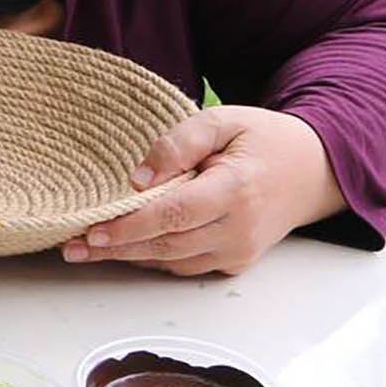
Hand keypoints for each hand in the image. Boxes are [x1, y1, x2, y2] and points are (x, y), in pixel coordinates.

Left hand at [63, 105, 343, 275]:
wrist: (313, 170)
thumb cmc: (264, 140)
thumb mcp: (223, 120)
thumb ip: (179, 143)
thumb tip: (139, 178)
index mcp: (236, 189)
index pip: (173, 214)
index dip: (130, 226)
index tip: (92, 230)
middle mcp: (239, 228)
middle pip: (167, 245)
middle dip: (116, 248)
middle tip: (71, 247)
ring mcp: (239, 250)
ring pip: (173, 262)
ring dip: (128, 258)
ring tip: (86, 250)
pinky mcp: (237, 261)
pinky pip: (186, 265)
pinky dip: (153, 259)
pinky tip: (123, 249)